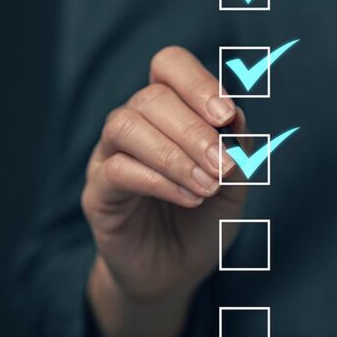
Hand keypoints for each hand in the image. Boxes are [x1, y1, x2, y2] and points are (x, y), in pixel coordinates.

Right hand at [82, 46, 247, 336]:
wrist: (178, 271)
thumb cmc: (206, 217)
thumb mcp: (235, 181)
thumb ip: (238, 147)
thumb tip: (235, 117)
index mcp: (170, 110)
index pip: (169, 65)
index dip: (197, 82)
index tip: (227, 115)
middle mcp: (135, 124)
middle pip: (151, 97)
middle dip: (194, 129)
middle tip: (223, 164)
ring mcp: (109, 156)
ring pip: (125, 126)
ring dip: (175, 154)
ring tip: (208, 184)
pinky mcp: (98, 194)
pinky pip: (117, 171)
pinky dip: (160, 181)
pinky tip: (190, 199)